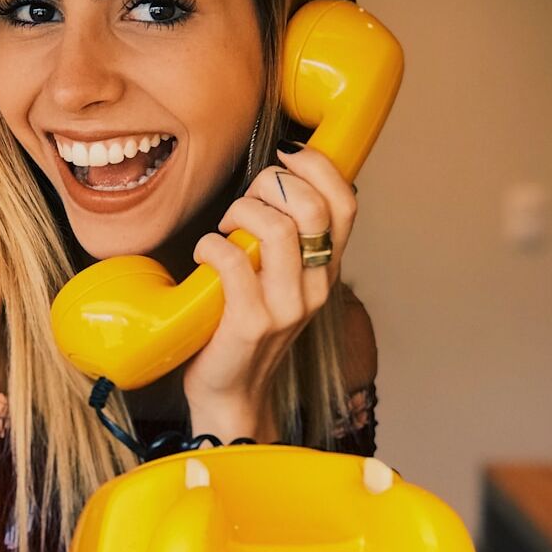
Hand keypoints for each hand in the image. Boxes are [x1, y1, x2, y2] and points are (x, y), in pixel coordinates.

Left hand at [183, 144, 357, 442]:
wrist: (233, 393)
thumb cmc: (248, 326)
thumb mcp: (281, 281)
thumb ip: (287, 239)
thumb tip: (275, 181)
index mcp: (325, 269)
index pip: (346, 203)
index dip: (319, 167)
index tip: (286, 157)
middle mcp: (315, 286)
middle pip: (311, 207)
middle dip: (269, 185)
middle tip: (244, 202)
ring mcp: (286, 307)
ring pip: (277, 229)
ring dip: (240, 213)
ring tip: (223, 229)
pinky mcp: (251, 322)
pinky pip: (233, 260)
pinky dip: (211, 245)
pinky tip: (204, 254)